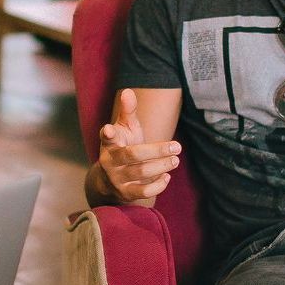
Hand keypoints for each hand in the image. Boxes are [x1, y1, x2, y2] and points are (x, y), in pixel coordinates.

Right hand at [97, 88, 179, 202]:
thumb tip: (128, 91)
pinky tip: (167, 176)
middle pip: (133, 155)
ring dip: (161, 166)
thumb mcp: (125, 128)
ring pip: (140, 172)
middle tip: (177, 146)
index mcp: (109, 142)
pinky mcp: (125, 193)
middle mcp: (110, 161)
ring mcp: (116, 178)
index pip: (107, 136)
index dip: (108, 133)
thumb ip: (128, 111)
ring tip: (175, 159)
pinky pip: (143, 192)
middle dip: (157, 150)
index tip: (109, 129)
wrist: (111, 178)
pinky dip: (158, 185)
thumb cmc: (123, 145)